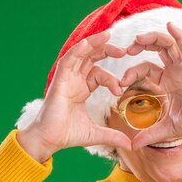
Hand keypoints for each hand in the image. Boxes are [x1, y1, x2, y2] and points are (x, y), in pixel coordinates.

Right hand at [17, 30, 131, 160]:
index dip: (112, 78)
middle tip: (125, 50)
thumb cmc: (68, 135)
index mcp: (81, 89)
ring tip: (109, 36)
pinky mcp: (59, 80)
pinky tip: (88, 43)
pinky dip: (78, 50)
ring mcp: (66, 79)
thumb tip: (131, 145)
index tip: (121, 88)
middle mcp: (74, 80)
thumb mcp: (96, 134)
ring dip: (94, 44)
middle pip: (91, 58)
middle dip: (107, 51)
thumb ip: (113, 136)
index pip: (99, 74)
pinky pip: (68, 59)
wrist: (50, 140)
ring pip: (81, 54)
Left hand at [120, 21, 181, 149]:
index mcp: (167, 81)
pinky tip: (170, 25)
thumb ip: (148, 135)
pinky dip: (178, 35)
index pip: (145, 68)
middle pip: (155, 49)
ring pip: (167, 43)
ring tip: (138, 39)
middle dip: (139, 46)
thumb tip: (131, 147)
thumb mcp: (165, 129)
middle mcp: (174, 70)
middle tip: (126, 50)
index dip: (132, 72)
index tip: (121, 83)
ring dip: (152, 38)